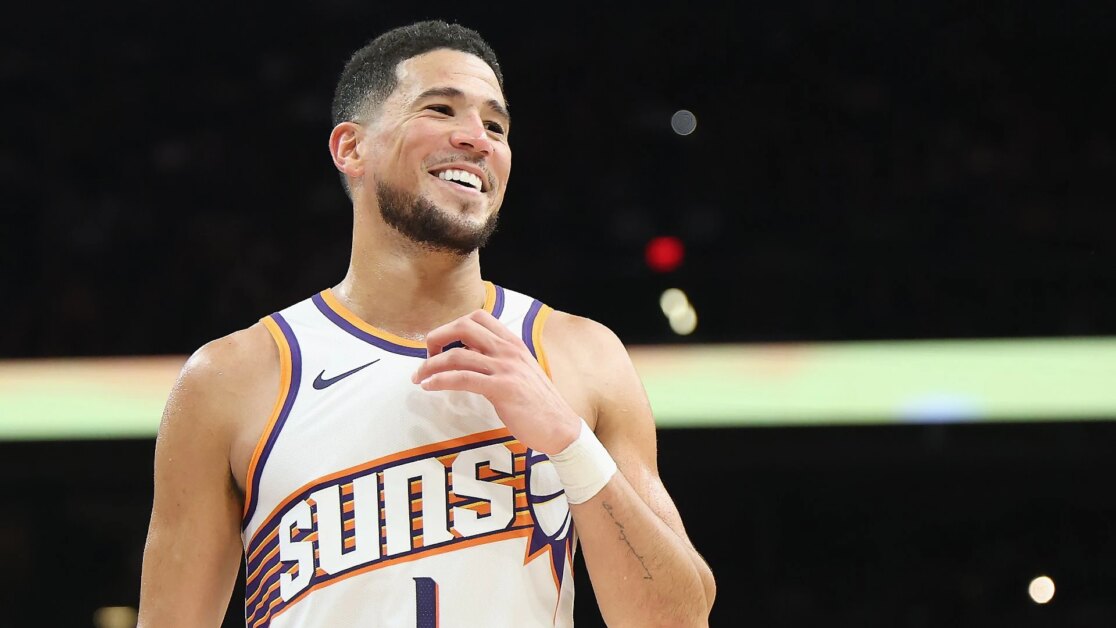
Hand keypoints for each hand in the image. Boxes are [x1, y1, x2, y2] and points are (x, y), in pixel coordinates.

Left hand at [412, 309, 580, 454]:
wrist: (561, 428)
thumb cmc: (538, 405)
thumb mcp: (521, 373)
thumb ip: (499, 362)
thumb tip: (470, 360)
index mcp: (513, 343)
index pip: (478, 317)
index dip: (453, 325)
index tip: (442, 343)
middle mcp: (508, 350)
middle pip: (463, 326)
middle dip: (437, 337)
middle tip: (426, 355)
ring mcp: (506, 368)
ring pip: (457, 354)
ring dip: (430, 364)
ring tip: (419, 376)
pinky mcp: (502, 389)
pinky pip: (462, 378)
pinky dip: (439, 380)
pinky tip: (428, 386)